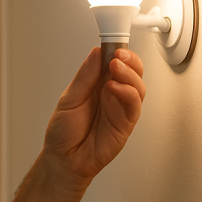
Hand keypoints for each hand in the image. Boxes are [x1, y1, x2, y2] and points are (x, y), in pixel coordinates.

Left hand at [41, 47, 145, 187]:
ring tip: (116, 67)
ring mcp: (120, 108)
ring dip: (130, 74)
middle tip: (118, 54)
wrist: (64, 159)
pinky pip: (134, 105)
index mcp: (98, 84)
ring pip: (138, 86)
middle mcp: (112, 94)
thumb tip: (96, 53)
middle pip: (132, 70)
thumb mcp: (69, 99)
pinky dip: (128, 93)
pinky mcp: (126, 123)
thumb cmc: (64, 132)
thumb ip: (85, 77)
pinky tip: (116, 88)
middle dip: (129, 59)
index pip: (115, 61)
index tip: (114, 41)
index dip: (117, 49)